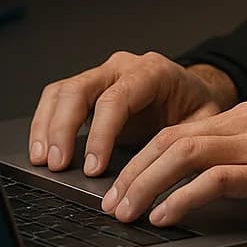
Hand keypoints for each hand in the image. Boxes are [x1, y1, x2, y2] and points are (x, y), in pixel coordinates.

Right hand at [28, 51, 237, 175]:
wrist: (194, 91)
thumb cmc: (198, 107)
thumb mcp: (204, 124)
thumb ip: (185, 145)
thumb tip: (166, 178)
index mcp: (152, 72)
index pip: (116, 99)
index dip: (100, 134)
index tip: (93, 167)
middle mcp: (122, 68)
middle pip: (80, 89)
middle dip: (64, 128)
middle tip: (58, 164)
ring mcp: (102, 75)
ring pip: (62, 91)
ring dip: (48, 126)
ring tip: (43, 159)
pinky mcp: (89, 89)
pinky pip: (58, 98)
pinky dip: (45, 123)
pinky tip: (42, 149)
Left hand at [100, 101, 246, 229]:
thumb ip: (239, 157)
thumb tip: (193, 182)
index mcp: (246, 116)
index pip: (179, 130)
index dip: (144, 157)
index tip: (122, 183)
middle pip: (173, 139)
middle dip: (135, 171)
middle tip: (112, 201)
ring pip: (185, 154)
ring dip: (147, 184)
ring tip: (127, 211)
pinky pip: (214, 181)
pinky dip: (182, 198)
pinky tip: (166, 214)